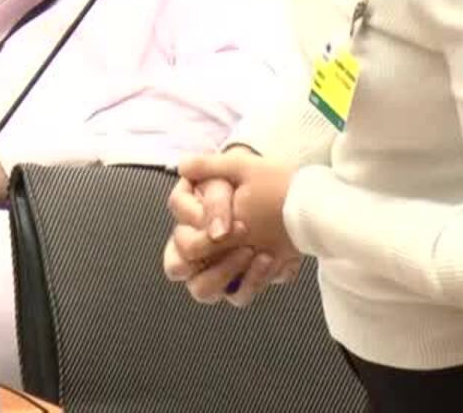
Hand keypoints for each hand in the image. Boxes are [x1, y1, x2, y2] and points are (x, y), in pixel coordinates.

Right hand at [162, 154, 302, 307]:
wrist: (287, 196)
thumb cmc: (254, 181)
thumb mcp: (233, 168)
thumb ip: (206, 167)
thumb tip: (183, 169)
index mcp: (186, 219)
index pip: (176, 228)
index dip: (199, 222)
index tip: (228, 215)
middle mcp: (194, 249)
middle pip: (176, 266)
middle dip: (207, 250)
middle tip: (241, 232)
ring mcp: (215, 269)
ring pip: (202, 289)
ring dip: (225, 271)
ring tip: (252, 250)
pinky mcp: (240, 282)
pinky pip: (237, 296)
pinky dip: (253, 280)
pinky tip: (270, 258)